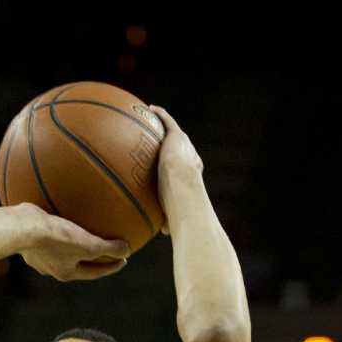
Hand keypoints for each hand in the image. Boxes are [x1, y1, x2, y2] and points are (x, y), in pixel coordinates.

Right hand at [20, 209, 129, 282]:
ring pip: (62, 252)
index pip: (95, 272)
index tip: (123, 260)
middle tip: (106, 250)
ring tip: (81, 234)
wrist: (21, 228)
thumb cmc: (55, 237)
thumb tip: (126, 250)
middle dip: (92, 258)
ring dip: (73, 246)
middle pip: (78, 264)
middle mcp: (52, 269)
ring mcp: (39, 256)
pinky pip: (48, 236)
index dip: (111, 266)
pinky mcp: (29, 241)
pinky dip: (58, 232)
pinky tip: (59, 219)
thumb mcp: (87, 244)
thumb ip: (107, 248)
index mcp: (67, 273)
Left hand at [151, 106, 204, 232]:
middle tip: (161, 141)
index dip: (178, 164)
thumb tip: (164, 232)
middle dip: (171, 143)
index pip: (185, 166)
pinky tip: (149, 108)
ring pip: (172, 131)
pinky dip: (159, 115)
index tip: (170, 164)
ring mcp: (184, 145)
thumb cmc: (181, 207)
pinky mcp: (176, 136)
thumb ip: (167, 219)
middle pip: (180, 147)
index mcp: (192, 173)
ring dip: (163, 125)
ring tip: (151, 119)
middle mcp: (190, 156)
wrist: (184, 191)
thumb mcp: (173, 215)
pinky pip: (166, 122)